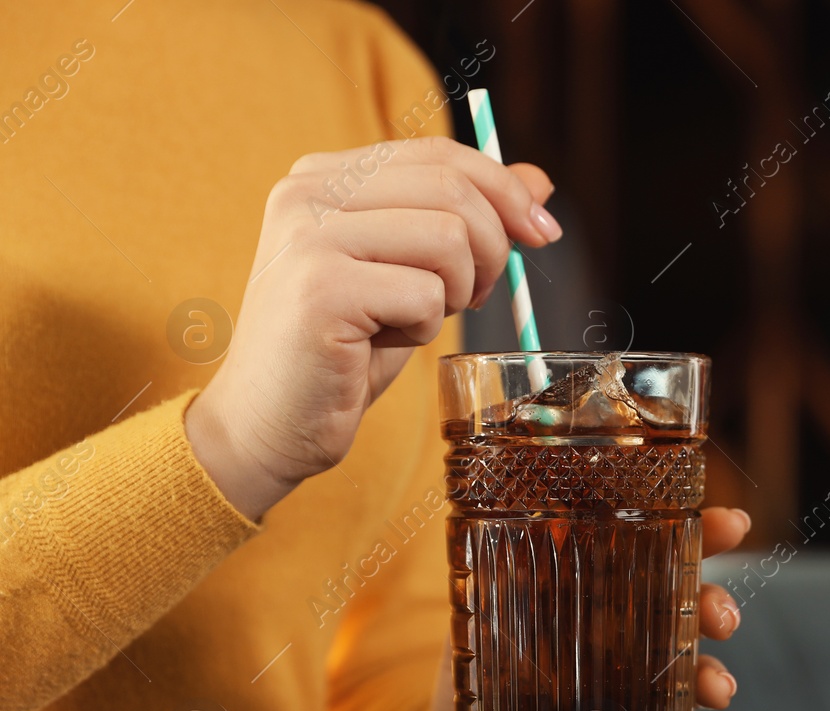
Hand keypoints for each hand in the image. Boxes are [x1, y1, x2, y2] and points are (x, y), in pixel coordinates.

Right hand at [186, 137, 562, 520]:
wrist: (270, 422)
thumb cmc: (346, 350)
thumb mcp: (414, 274)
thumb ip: (467, 220)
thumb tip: (539, 181)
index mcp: (324, 175)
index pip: (439, 153)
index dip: (505, 190)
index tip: (543, 233)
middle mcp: (307, 192)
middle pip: (452, 188)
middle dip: (493, 247)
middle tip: (478, 295)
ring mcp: (308, 236)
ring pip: (448, 238)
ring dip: (456, 291)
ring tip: (416, 319)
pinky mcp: (320, 289)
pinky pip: (425, 295)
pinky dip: (424, 329)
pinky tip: (383, 343)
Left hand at [428, 506, 751, 710]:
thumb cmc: (481, 659)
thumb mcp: (482, 611)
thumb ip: (495, 578)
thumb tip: (494, 534)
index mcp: (601, 586)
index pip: (661, 546)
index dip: (702, 532)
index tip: (733, 525)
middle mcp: (629, 632)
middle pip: (688, 607)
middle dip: (715, 607)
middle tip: (722, 620)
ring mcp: (636, 687)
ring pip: (691, 674)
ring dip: (712, 678)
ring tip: (717, 691)